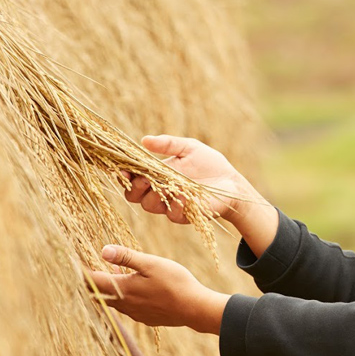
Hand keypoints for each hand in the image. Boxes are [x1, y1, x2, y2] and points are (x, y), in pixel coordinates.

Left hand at [88, 245, 230, 334]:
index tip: (70, 261)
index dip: (79, 270)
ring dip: (109, 287)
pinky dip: (123, 294)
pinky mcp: (145, 317)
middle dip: (91, 280)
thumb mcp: (151, 264)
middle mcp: (123, 304)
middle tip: (86, 266)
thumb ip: (126, 257)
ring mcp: (134, 313)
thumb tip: (102, 250)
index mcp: (121, 289)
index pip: (91, 280)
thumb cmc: (175, 283)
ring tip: (112, 271)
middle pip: (98, 293)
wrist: (194, 309)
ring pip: (112, 300)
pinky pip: (126, 306)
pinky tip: (133, 286)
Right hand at [123, 135, 262, 224]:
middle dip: (134, 187)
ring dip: (153, 195)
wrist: (231, 182)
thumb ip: (168, 144)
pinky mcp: (185, 215)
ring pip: (150, 205)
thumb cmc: (209, 163)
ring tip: (162, 184)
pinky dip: (176, 204)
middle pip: (134, 195)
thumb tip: (144, 140)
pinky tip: (182, 194)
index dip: (124, 174)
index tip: (122, 168)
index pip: (132, 178)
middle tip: (142, 178)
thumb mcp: (189, 148)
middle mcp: (159, 192)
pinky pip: (173, 214)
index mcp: (156, 175)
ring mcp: (171, 205)